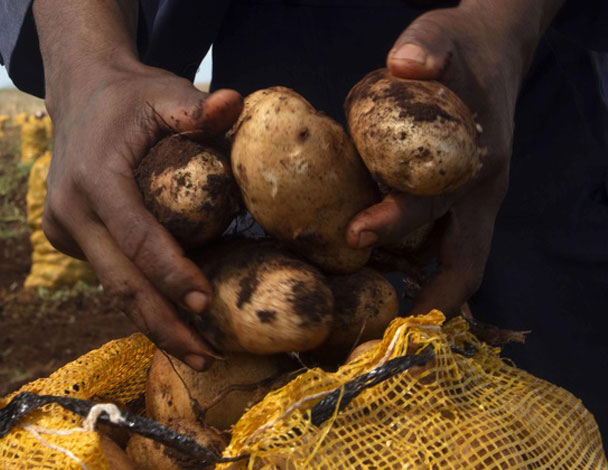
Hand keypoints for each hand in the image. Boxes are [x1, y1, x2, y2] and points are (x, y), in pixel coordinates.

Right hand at [42, 59, 242, 368]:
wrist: (77, 95)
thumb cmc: (129, 96)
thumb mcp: (162, 92)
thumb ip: (197, 106)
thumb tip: (236, 102)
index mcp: (93, 177)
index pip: (136, 237)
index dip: (170, 273)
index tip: (205, 303)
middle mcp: (70, 210)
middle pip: (120, 281)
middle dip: (164, 322)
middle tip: (206, 357)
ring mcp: (62, 228)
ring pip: (112, 285)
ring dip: (152, 321)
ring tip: (195, 353)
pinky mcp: (65, 236)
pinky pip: (107, 273)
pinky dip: (138, 296)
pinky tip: (171, 319)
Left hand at [346, 2, 545, 315]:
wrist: (495, 51)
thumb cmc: (465, 49)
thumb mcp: (446, 36)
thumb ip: (427, 46)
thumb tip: (405, 64)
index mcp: (478, 165)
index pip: (437, 208)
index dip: (397, 224)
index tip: (356, 235)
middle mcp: (477, 193)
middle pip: (455, 258)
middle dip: (419, 293)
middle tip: (368, 316)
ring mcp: (469, 201)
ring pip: (447, 259)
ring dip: (415, 287)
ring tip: (368, 310)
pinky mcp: (454, 199)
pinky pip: (435, 241)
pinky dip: (409, 260)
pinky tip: (370, 267)